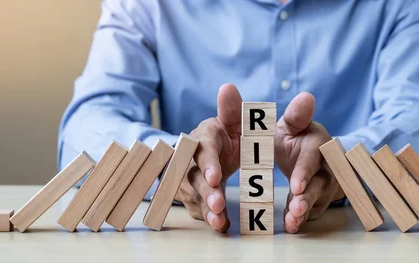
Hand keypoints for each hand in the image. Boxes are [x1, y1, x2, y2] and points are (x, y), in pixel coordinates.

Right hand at [174, 83, 241, 231]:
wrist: (209, 151)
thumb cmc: (224, 135)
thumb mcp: (231, 122)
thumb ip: (232, 110)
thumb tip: (228, 87)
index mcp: (201, 138)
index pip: (202, 150)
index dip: (208, 164)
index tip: (216, 176)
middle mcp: (188, 159)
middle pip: (193, 177)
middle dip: (206, 191)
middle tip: (219, 204)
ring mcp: (186, 179)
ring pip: (193, 196)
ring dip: (205, 209)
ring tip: (219, 221)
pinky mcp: (189, 196)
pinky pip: (196, 209)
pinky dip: (208, 218)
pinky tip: (221, 225)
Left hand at [275, 92, 344, 232]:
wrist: (307, 153)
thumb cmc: (296, 137)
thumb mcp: (292, 125)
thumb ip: (296, 116)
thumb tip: (306, 97)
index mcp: (318, 144)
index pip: (313, 158)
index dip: (305, 172)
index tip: (296, 186)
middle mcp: (327, 165)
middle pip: (320, 184)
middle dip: (308, 198)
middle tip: (295, 208)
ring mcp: (326, 185)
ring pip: (318, 201)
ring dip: (304, 212)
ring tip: (292, 222)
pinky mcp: (320, 199)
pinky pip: (313, 211)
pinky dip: (302, 219)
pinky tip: (291, 226)